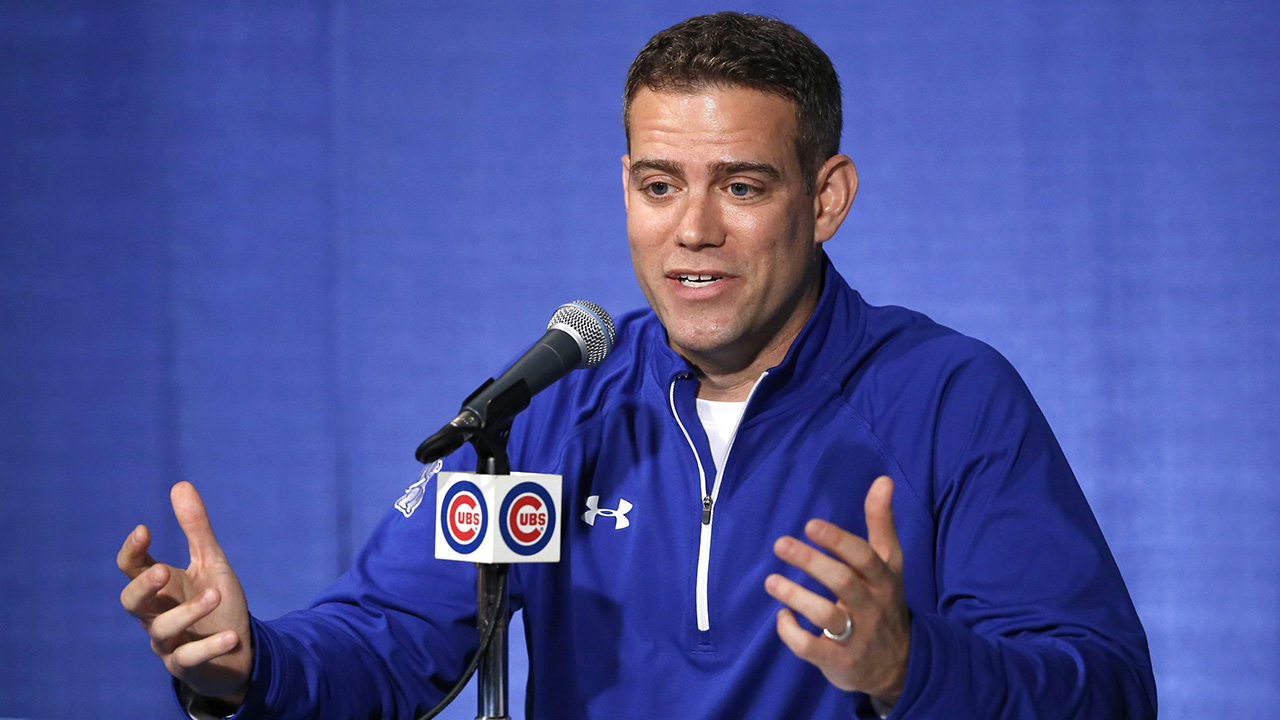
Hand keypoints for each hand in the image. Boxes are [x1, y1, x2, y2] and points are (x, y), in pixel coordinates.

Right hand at [117, 481, 252, 704]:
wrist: (239, 650)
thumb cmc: (217, 603)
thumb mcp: (211, 562)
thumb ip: (196, 529)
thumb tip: (180, 484)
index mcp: (160, 588)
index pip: (132, 569)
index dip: (132, 552)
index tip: (144, 529)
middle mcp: (157, 615)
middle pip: (132, 602)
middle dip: (144, 587)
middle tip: (163, 570)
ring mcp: (169, 643)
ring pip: (162, 631)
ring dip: (188, 612)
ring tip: (216, 594)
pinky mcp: (188, 666)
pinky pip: (190, 660)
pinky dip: (210, 647)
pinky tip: (232, 636)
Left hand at [765, 476, 910, 703]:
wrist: (899, 665)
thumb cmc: (884, 602)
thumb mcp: (889, 564)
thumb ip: (881, 523)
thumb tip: (883, 480)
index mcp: (884, 580)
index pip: (865, 557)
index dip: (838, 540)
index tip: (810, 525)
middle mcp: (872, 607)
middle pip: (843, 581)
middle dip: (811, 561)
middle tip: (780, 544)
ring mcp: (856, 637)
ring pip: (826, 615)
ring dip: (796, 596)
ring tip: (771, 581)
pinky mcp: (838, 661)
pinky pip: (811, 648)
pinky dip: (791, 632)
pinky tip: (781, 615)